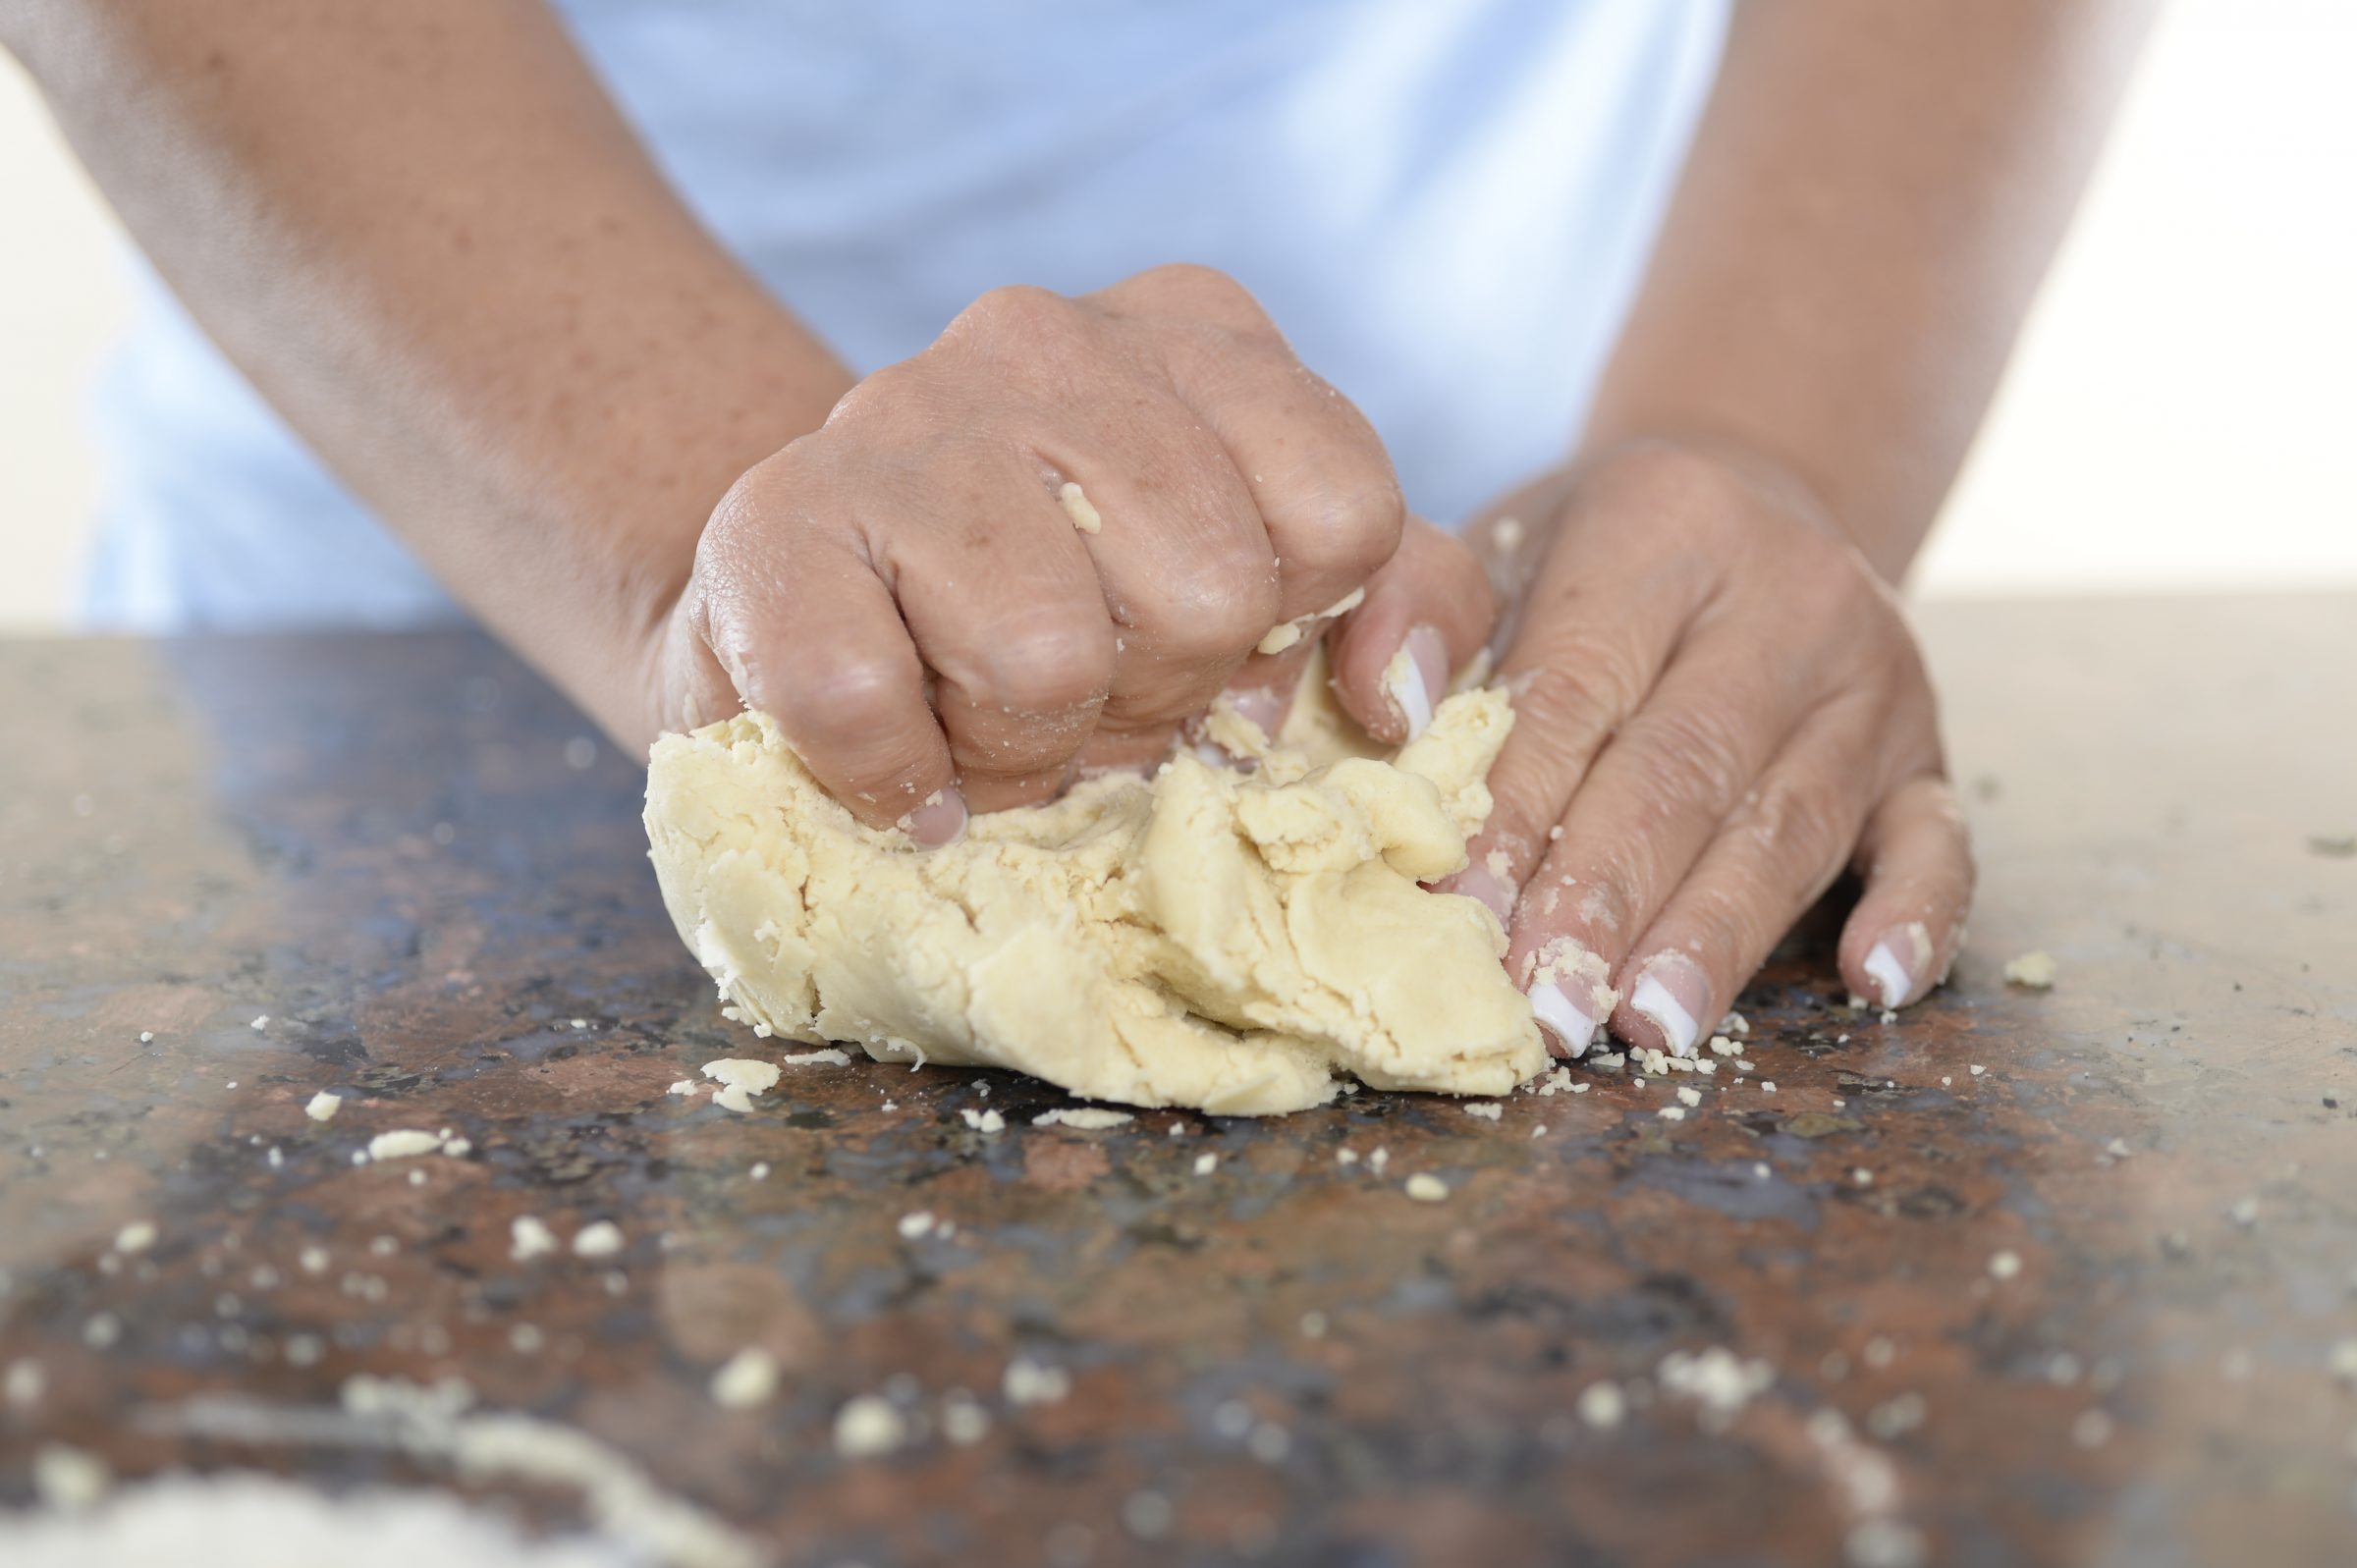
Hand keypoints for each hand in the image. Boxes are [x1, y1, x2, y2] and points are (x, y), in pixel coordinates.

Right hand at [641, 264, 1489, 839]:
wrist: (814, 611)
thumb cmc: (1066, 602)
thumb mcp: (1269, 579)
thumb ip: (1398, 597)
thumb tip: (1400, 693)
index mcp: (1198, 335)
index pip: (1336, 507)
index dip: (1279, 627)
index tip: (1199, 643)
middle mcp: (1049, 337)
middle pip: (1204, 595)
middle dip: (1148, 697)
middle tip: (1078, 694)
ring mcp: (899, 413)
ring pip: (1043, 656)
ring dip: (1018, 746)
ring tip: (981, 716)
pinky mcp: (768, 522)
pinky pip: (863, 700)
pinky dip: (890, 774)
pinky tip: (897, 758)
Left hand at [1441, 440, 1972, 1056]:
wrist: (1757, 493)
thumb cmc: (1592, 557)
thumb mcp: (1500, 541)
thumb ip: (1429, 611)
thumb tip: (1392, 713)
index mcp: (1661, 528)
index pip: (1576, 691)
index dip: (1517, 813)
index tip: (1461, 917)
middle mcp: (1788, 596)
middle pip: (1685, 771)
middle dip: (1607, 901)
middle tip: (1546, 1007)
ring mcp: (1875, 679)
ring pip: (1789, 824)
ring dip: (1715, 936)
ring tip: (1649, 1025)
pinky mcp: (1928, 752)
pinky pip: (1939, 842)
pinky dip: (1917, 916)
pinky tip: (1873, 983)